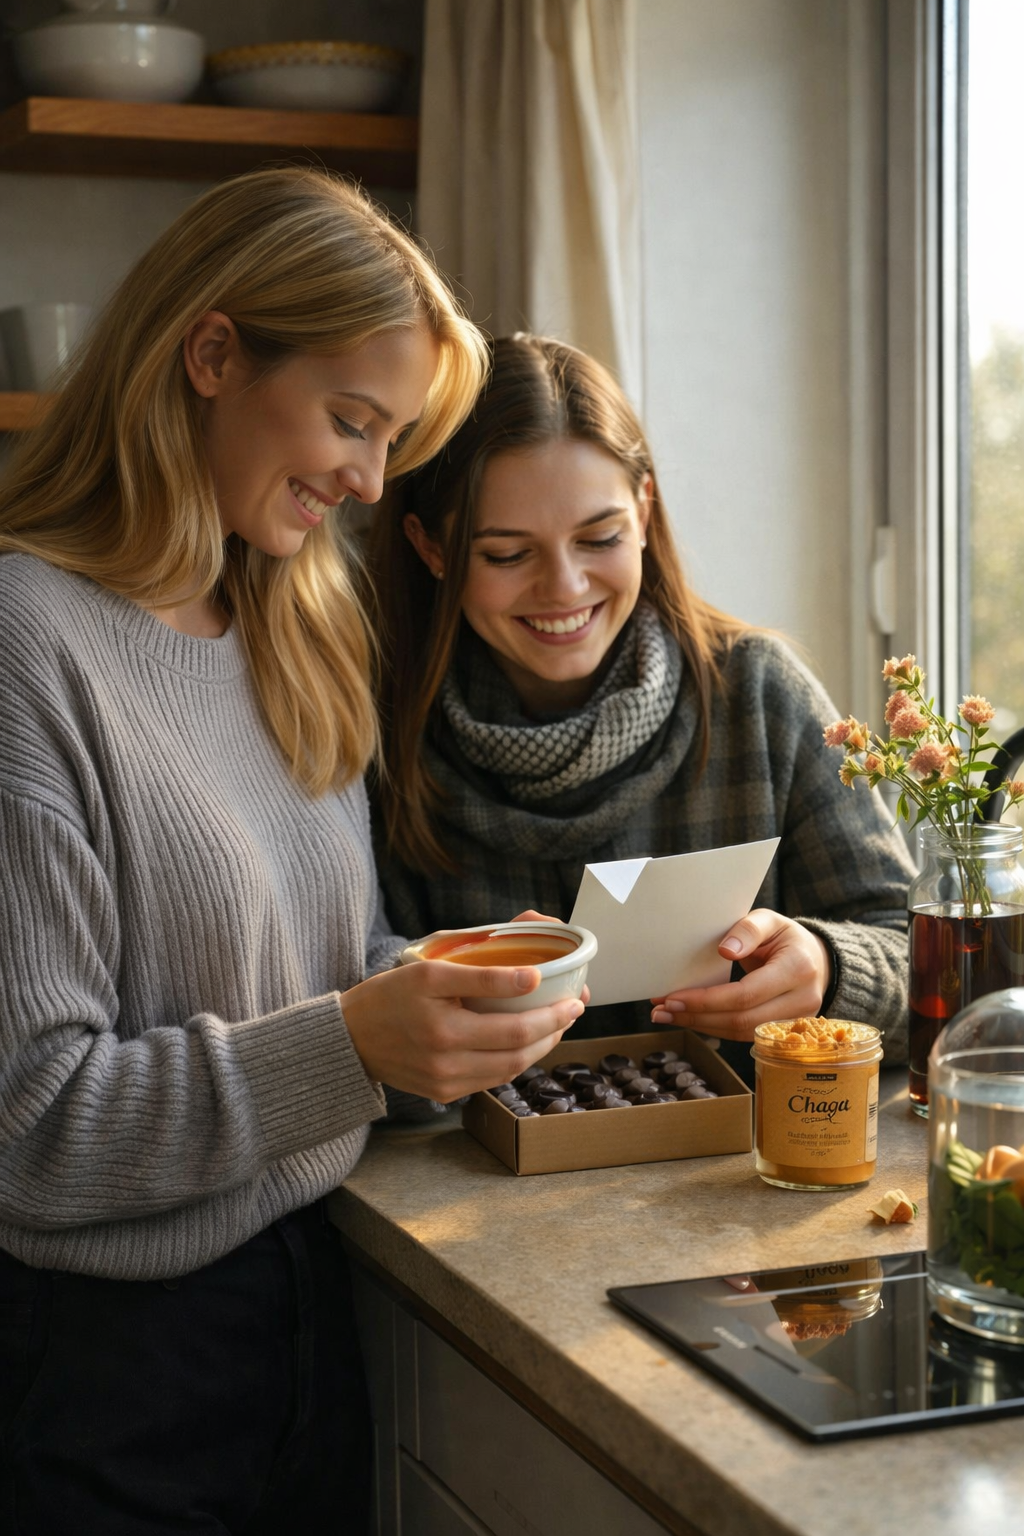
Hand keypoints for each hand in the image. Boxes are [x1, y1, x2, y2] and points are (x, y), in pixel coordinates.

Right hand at [341, 960, 583, 1101]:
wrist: (348, 1039)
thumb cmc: (388, 997)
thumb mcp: (431, 974)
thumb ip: (482, 976)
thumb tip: (531, 977)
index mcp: (445, 1031)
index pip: (516, 1029)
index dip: (552, 1016)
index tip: (575, 1000)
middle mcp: (448, 1064)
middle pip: (519, 1054)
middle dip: (552, 1032)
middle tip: (572, 1011)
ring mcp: (446, 1084)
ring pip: (508, 1071)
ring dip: (538, 1049)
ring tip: (554, 1025)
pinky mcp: (442, 1094)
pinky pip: (489, 1079)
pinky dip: (512, 1061)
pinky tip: (522, 1043)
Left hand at [650, 909, 831, 1041]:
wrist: (816, 961)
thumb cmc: (786, 938)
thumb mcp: (770, 921)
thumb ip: (748, 929)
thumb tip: (725, 950)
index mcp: (798, 969)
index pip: (746, 994)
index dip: (708, 999)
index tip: (674, 996)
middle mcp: (802, 1001)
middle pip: (743, 1019)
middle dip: (698, 1016)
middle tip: (662, 1009)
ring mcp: (796, 1021)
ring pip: (742, 1032)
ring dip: (701, 1025)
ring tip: (668, 1015)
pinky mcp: (783, 1032)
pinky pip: (745, 1034)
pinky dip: (715, 1027)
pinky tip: (690, 1018)